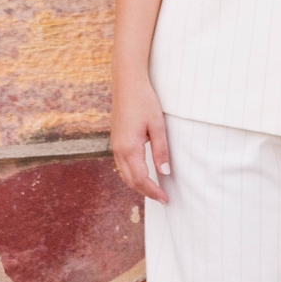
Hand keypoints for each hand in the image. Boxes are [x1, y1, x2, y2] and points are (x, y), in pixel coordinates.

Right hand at [111, 73, 171, 203]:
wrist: (127, 83)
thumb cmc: (144, 101)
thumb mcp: (157, 125)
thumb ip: (161, 150)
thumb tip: (165, 173)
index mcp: (129, 148)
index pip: (141, 179)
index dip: (153, 191)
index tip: (165, 198)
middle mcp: (118, 151)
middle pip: (130, 181)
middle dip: (146, 192)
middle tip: (162, 197)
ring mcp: (115, 146)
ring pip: (124, 175)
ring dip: (138, 185)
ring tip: (154, 189)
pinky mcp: (116, 141)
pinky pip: (121, 165)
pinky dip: (132, 175)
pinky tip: (142, 173)